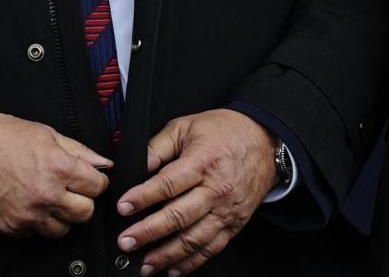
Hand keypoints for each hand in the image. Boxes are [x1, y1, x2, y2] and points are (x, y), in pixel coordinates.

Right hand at [0, 105, 111, 237]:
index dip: (95, 181)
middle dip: (82, 201)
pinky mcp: (8, 226)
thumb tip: (102, 163)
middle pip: (84, 213)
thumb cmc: (0, 135)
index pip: (97, 187)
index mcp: (58, 168)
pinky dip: (35, 222)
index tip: (89, 179)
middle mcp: (44, 195)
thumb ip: (79, 152)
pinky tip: (28, 204)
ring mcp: (26, 214)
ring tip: (49, 199)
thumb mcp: (46, 133)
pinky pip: (34, 233)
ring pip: (61, 230)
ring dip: (60, 216)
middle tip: (72, 191)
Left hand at [115, 109, 278, 274]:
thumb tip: (135, 167)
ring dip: (167, 255)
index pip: (169, 184)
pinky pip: (212, 248)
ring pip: (194, 239)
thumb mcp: (186, 126)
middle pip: (179, 216)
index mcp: (203, 161)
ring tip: (145, 264)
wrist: (265, 140)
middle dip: (148, 232)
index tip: (123, 207)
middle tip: (126, 242)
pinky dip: (191, 262)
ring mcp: (227, 210)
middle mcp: (216, 189)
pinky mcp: (235, 223)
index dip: (143, 197)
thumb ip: (158, 146)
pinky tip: (173, 268)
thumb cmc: (223, 131)